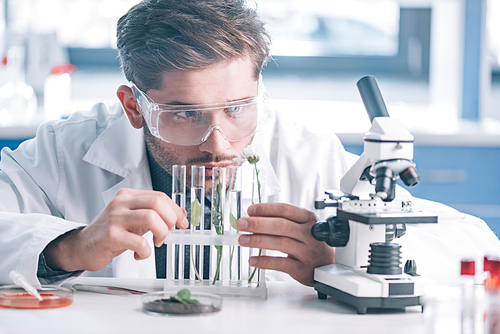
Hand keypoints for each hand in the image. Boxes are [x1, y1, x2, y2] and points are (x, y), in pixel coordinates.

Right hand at [43, 188, 188, 271]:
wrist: (82, 247)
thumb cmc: (112, 234)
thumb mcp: (134, 220)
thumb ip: (154, 215)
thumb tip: (181, 215)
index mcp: (128, 196)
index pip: (160, 196)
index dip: (176, 210)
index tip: (182, 224)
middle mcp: (120, 203)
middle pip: (158, 203)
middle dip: (170, 221)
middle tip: (168, 235)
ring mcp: (114, 218)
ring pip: (151, 218)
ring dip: (161, 234)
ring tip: (156, 243)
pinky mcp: (110, 235)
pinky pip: (139, 242)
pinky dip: (146, 252)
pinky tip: (139, 254)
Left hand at [237, 203, 334, 285]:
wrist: (328, 264)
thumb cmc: (310, 241)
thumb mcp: (302, 225)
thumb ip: (281, 220)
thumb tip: (252, 217)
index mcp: (308, 219)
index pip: (286, 210)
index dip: (266, 209)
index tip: (250, 210)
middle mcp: (309, 234)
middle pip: (282, 226)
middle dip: (259, 224)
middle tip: (242, 224)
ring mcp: (307, 252)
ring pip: (281, 243)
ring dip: (259, 241)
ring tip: (243, 240)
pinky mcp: (302, 269)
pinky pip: (281, 264)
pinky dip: (265, 261)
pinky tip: (253, 259)